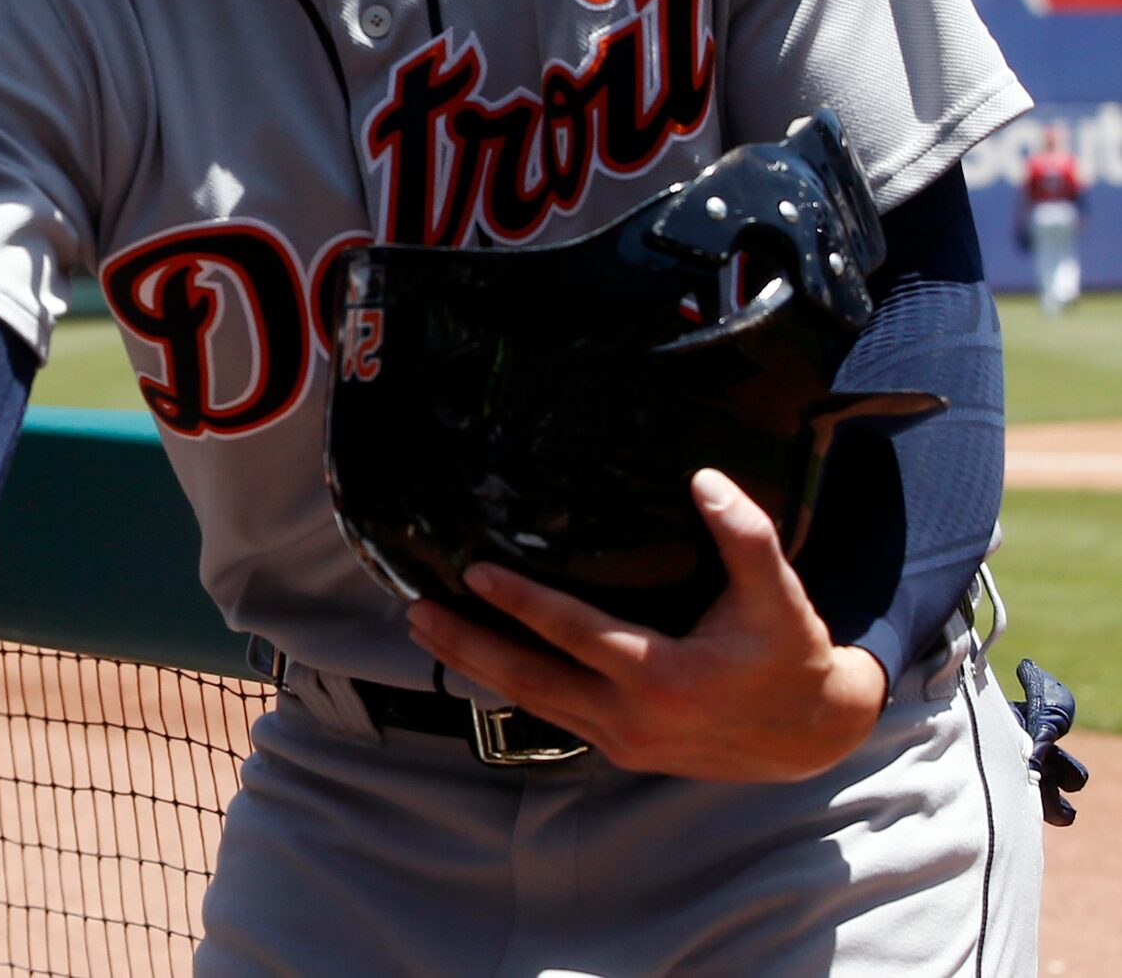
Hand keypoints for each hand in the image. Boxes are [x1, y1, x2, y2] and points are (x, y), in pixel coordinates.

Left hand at [405, 468, 888, 781]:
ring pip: (533, 701)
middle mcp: (635, 718)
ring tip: (425, 629)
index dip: (524, 602)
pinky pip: (551, 714)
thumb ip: (746, 537)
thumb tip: (706, 479)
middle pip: (532, 679)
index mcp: (668, 679)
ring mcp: (623, 742)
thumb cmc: (792, 655)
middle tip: (415, 611)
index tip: (475, 572)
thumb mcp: (782, 596)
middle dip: (469, 645)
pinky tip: (476, 658)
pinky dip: (508, 685)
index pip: (577, 635)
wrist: (813, 737)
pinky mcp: (620, 750)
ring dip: (475, 665)